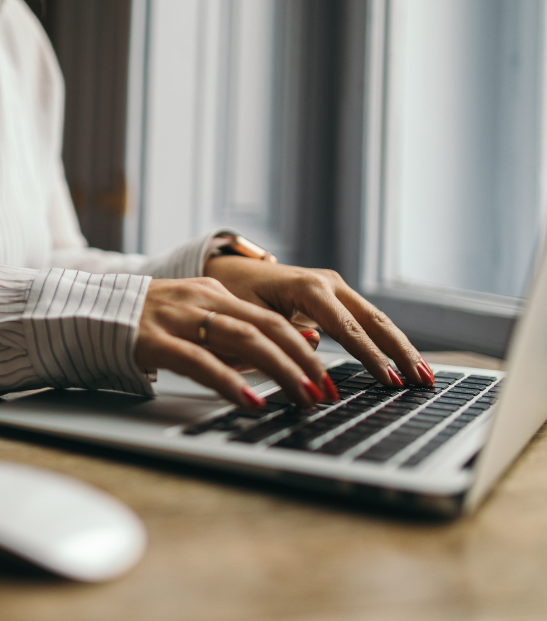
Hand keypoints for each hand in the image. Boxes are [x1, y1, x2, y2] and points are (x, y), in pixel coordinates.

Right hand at [134, 277, 334, 409]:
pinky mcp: (152, 340)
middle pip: (265, 326)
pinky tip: (251, 400)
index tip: (328, 376)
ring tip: (302, 397)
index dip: (304, 347)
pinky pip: (198, 360)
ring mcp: (175, 317)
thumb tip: (296, 347)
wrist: (83, 314)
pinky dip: (230, 381)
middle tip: (326, 391)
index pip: (271, 318)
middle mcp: (199, 300)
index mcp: (213, 294)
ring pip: (241, 339)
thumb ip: (236, 338)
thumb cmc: (142, 326)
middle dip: (302, 361)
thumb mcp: (194, 324)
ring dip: (279, 370)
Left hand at [204, 255, 433, 390]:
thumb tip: (317, 345)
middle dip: (400, 352)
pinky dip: (387, 342)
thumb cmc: (235, 294)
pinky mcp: (336, 296)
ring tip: (423, 377)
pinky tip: (402, 363)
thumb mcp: (250, 316)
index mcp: (307, 288)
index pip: (347, 328)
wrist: (230, 272)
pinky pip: (366, 321)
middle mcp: (328, 283)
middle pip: (374, 321)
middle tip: (422, 382)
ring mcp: (335, 287)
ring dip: (401, 348)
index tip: (388, 380)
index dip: (370, 357)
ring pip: (377, 320)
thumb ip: (281, 332)